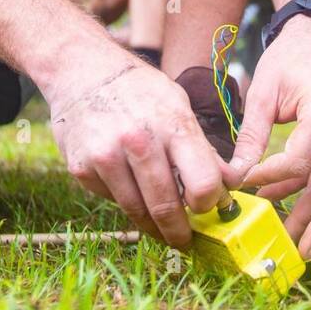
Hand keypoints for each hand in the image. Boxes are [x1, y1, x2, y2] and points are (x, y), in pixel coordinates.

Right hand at [49, 50, 232, 246]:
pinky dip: (124, 200)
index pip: (203, 183)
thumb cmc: (137, 87)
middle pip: (168, 208)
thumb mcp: (177, 103)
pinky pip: (112, 200)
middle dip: (181, 232)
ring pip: (138, 212)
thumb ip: (202, 146)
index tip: (207, 207)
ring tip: (162, 229)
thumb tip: (228, 184)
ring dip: (153, 226)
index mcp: (172, 123)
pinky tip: (129, 188)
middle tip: (185, 240)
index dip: (209, 203)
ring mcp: (106, 156)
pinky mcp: (81, 168)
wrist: (82, 69)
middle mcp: (139, 141)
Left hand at [225, 14, 310, 258]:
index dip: (270, 177)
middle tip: (301, 253)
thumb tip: (234, 176)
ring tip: (292, 242)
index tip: (243, 184)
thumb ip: (252, 135)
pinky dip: (309, 191)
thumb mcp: (263, 91)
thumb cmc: (289, 58)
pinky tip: (282, 204)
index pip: (300, 160)